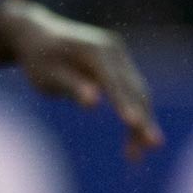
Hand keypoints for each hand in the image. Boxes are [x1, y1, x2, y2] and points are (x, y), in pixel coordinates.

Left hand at [0, 0, 163, 159]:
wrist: (39, 36)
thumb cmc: (40, 59)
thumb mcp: (48, 75)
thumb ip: (71, 86)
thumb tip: (94, 102)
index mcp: (95, 49)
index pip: (114, 81)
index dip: (124, 102)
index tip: (134, 123)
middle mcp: (113, 50)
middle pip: (134, 88)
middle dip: (143, 117)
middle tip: (154, 145)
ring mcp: (119, 58)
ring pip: (138, 93)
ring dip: (142, 122)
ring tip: (137, 156)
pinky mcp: (120, 68)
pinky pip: (132, 94)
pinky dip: (134, 116)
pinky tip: (132, 143)